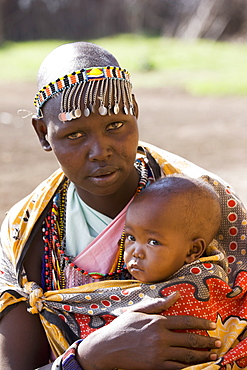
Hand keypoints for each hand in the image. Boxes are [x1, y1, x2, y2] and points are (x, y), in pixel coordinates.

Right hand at [76, 291, 220, 369]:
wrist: (107, 347)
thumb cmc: (123, 327)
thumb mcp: (139, 310)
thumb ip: (158, 303)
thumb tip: (176, 295)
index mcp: (158, 321)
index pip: (185, 321)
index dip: (201, 323)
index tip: (211, 325)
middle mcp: (160, 337)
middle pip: (190, 339)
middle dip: (206, 341)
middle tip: (217, 342)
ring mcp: (158, 353)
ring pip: (187, 355)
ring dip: (202, 356)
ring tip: (212, 355)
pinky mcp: (155, 366)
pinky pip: (177, 368)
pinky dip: (189, 367)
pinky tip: (197, 366)